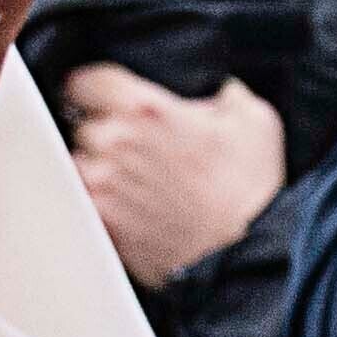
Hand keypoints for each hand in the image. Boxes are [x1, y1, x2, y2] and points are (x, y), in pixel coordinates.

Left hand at [62, 67, 293, 282]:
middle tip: (141, 150)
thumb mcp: (255, 122)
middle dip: (108, 135)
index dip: (98, 90)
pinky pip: (85, 203)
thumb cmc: (249, 191)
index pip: (88, 82)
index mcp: (146, 108)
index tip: (106, 100)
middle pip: (85, 125)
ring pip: (80, 166)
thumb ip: (227, 95)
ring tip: (137, 185)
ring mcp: (103, 185)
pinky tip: (132, 209)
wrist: (244, 254)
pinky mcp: (102, 222)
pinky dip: (102, 204)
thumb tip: (221, 94)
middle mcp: (116, 142)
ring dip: (100, 171)